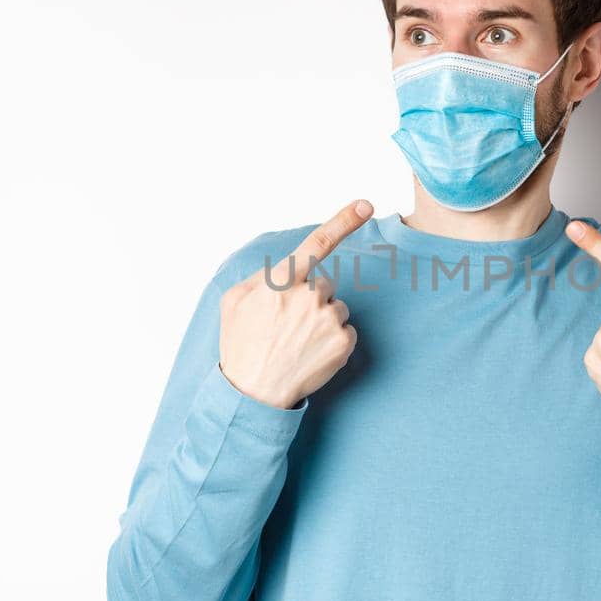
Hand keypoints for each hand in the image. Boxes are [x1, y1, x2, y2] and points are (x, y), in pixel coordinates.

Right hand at [218, 199, 371, 408]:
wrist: (253, 395)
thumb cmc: (241, 345)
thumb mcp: (234, 300)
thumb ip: (261, 276)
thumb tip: (285, 268)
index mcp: (281, 282)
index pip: (317, 243)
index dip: (344, 220)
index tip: (366, 204)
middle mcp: (309, 296)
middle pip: (324, 285)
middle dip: (311, 300)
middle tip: (287, 326)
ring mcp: (328, 320)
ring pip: (336, 308)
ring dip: (322, 320)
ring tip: (297, 343)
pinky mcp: (343, 344)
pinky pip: (345, 331)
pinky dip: (332, 341)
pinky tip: (311, 354)